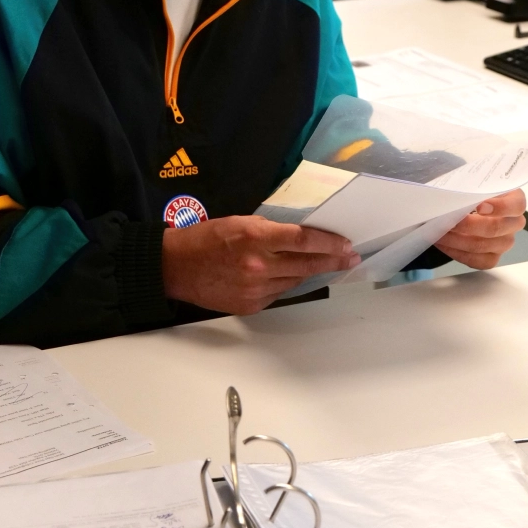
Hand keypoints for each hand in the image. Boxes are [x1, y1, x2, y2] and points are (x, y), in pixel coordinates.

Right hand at [162, 217, 359, 314]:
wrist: (177, 267)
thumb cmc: (206, 238)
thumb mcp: (239, 222)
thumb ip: (269, 230)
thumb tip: (297, 237)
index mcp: (256, 238)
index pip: (303, 239)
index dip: (329, 242)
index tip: (345, 244)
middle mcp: (259, 265)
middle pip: (306, 263)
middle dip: (332, 260)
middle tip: (350, 257)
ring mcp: (256, 289)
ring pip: (295, 280)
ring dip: (313, 272)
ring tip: (330, 265)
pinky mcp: (251, 305)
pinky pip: (278, 293)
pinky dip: (287, 283)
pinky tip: (294, 276)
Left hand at [435, 188, 526, 269]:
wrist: (466, 204)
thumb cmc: (473, 190)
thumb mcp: (476, 182)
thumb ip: (472, 186)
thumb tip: (455, 192)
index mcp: (515, 200)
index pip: (517, 206)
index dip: (500, 207)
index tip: (479, 206)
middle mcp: (514, 223)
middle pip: (496, 228)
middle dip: (468, 225)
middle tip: (449, 219)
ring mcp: (505, 242)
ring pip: (483, 246)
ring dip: (457, 239)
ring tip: (440, 231)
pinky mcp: (493, 257)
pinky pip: (477, 261)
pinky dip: (457, 252)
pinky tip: (444, 243)